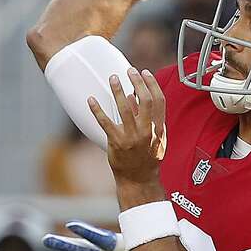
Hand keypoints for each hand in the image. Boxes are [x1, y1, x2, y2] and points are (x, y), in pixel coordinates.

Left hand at [90, 68, 166, 187]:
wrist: (139, 179)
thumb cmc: (147, 158)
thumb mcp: (155, 138)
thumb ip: (147, 118)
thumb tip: (134, 97)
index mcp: (158, 128)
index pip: (159, 101)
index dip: (152, 84)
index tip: (145, 73)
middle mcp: (147, 131)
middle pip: (144, 100)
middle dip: (137, 82)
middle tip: (130, 71)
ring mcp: (132, 136)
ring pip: (125, 108)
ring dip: (118, 90)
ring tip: (113, 78)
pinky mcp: (117, 142)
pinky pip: (105, 122)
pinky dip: (97, 110)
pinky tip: (91, 100)